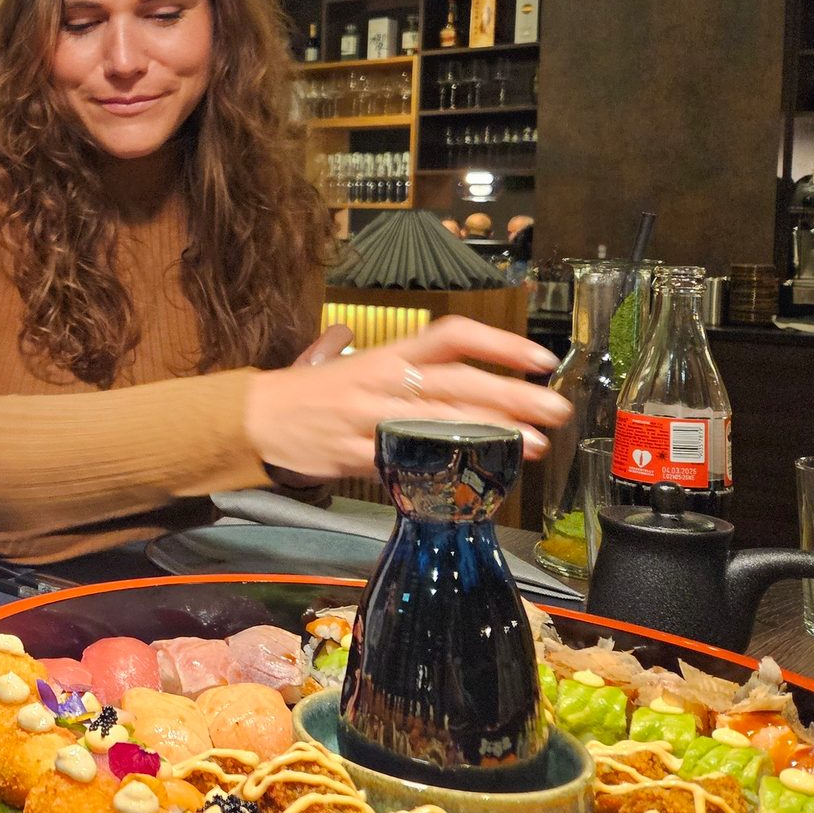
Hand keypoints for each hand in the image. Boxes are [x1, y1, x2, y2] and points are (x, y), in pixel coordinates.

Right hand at [245, 315, 567, 481]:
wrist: (257, 418)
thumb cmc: (311, 390)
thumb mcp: (358, 363)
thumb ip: (403, 364)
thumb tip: (453, 363)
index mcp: (386, 355)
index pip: (450, 337)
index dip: (499, 343)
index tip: (539, 358)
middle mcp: (383, 382)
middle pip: (457, 383)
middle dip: (511, 395)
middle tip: (555, 408)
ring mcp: (370, 420)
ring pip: (438, 424)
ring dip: (491, 435)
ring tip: (533, 444)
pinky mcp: (357, 456)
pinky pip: (408, 462)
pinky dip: (443, 468)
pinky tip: (475, 475)